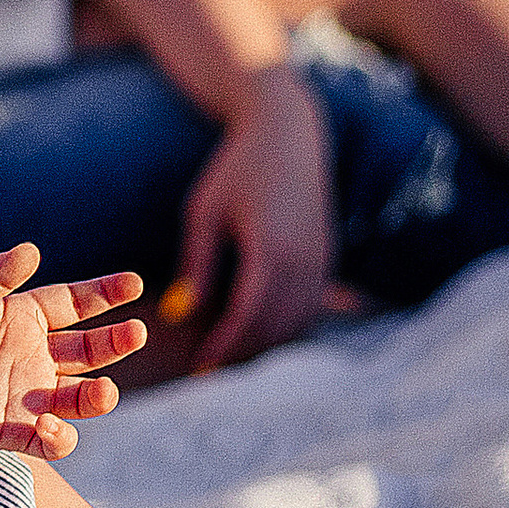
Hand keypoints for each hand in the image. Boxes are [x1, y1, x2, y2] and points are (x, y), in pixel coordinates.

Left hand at [0, 245, 145, 461]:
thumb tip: (31, 251)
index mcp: (25, 317)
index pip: (76, 303)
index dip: (106, 294)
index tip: (135, 284)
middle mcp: (35, 356)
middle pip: (90, 351)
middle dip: (116, 343)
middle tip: (136, 334)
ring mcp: (27, 395)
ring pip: (79, 399)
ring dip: (98, 398)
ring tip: (104, 390)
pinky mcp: (11, 430)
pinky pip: (48, 441)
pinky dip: (59, 438)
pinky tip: (50, 424)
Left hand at [167, 65, 332, 368]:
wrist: (289, 133)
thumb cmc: (237, 168)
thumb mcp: (205, 211)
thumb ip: (196, 264)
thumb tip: (179, 314)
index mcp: (271, 248)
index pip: (249, 316)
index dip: (224, 347)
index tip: (199, 370)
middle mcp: (305, 260)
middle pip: (276, 328)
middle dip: (244, 356)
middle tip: (210, 375)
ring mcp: (323, 261)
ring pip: (298, 324)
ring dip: (267, 347)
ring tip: (231, 360)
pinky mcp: (329, 260)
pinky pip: (311, 309)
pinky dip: (286, 328)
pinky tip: (259, 335)